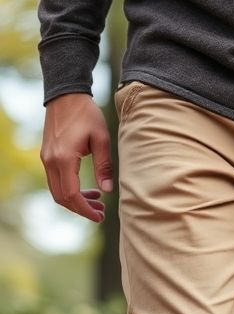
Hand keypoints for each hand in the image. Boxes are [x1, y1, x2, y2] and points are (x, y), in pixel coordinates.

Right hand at [40, 93, 110, 222]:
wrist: (66, 96)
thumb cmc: (87, 115)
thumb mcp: (101, 139)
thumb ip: (104, 166)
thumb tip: (108, 190)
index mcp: (64, 159)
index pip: (71, 195)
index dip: (85, 210)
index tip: (100, 217)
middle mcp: (50, 161)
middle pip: (61, 197)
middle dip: (81, 209)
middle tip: (102, 213)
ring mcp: (46, 159)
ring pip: (57, 190)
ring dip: (76, 200)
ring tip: (98, 203)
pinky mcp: (47, 156)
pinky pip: (56, 180)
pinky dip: (70, 189)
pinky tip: (88, 190)